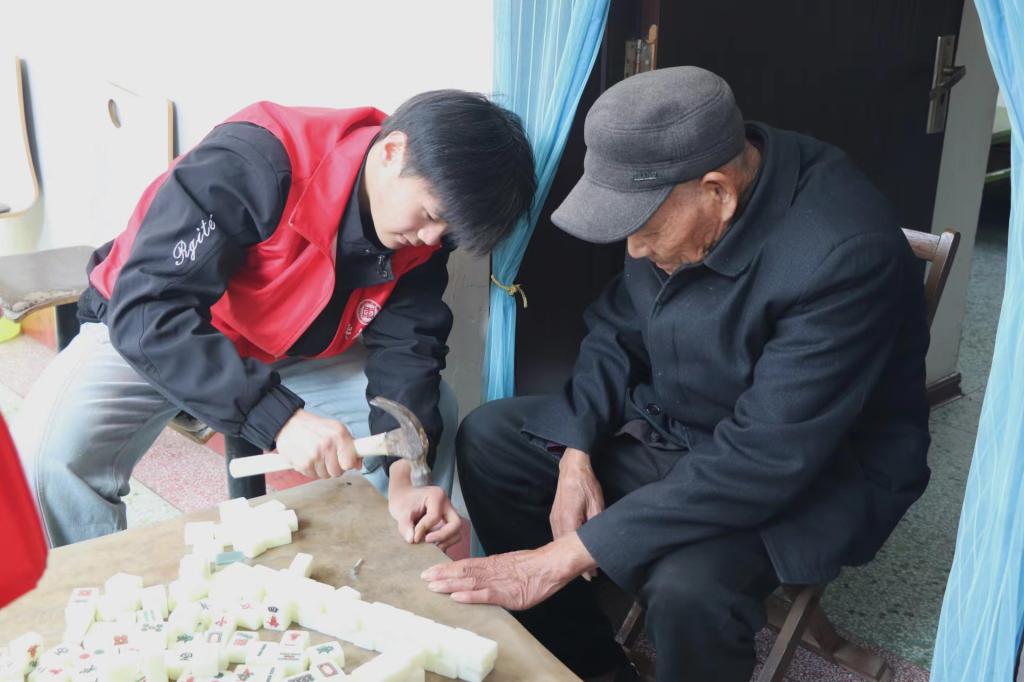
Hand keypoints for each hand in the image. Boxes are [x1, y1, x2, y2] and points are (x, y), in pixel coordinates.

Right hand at [274, 409, 361, 478]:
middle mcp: (327, 444)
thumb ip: (350, 445)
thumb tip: (358, 463)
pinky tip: (309, 459)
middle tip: (328, 458)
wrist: (288, 423)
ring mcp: (314, 455)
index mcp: (339, 434)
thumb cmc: (313, 427)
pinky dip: (311, 470)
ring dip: (322, 469)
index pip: (350, 462)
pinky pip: (313, 476)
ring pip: (326, 475)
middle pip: (338, 472)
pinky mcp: (303, 464)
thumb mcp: (336, 429)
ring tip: (317, 457)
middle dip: (334, 467)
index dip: (348, 464)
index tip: (345, 461)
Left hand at [388, 460, 463, 550]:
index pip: (435, 516)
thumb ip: (405, 526)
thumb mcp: (401, 512)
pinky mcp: (447, 524)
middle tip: (427, 540)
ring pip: (457, 533)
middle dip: (442, 536)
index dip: (423, 529)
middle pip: (456, 524)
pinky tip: (430, 546)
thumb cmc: (404, 502)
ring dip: (445, 542)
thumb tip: (412, 540)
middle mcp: (447, 505)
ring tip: (429, 546)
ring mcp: (449, 515)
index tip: (413, 537)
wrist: (404, 499)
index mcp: (437, 496)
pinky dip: (443, 543)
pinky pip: (452, 537)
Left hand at [421, 533, 597, 610]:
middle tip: (423, 577)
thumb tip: (482, 576)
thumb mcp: (511, 563)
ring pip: (470, 582)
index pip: (465, 565)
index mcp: (492, 563)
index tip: (430, 571)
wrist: (552, 564)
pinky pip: (485, 595)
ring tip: (433, 586)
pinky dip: (470, 596)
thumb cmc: (534, 565)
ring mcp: (499, 582)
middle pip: (462, 572)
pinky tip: (456, 597)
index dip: (446, 568)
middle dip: (442, 575)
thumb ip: (496, 570)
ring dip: (450, 585)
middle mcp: (492, 570)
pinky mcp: (508, 594)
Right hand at [550, 448, 603, 577]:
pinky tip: (572, 551)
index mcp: (568, 520)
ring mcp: (553, 519)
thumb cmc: (585, 484)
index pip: (574, 549)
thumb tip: (599, 541)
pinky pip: (558, 536)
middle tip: (589, 577)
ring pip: (560, 543)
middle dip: (575, 563)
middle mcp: (557, 522)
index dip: (582, 563)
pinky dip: (565, 546)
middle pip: (565, 549)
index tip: (592, 576)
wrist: (572, 468)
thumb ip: (596, 524)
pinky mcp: (554, 516)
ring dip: (569, 555)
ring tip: (581, 568)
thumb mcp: (597, 504)